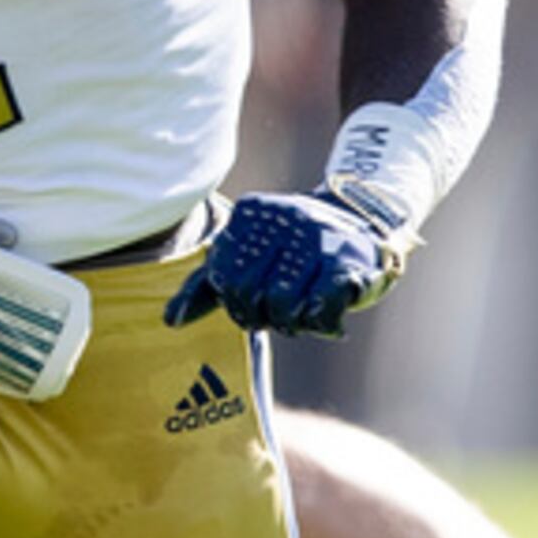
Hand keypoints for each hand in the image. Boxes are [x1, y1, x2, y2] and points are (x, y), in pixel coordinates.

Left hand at [163, 189, 415, 339]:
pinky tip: (326, 315)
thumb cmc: (295, 250)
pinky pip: (321, 309)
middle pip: (250, 294)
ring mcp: (318, 236)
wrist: (366, 226)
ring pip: (283, 305)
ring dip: (293, 323)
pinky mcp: (349, 259)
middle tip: (280, 313)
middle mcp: (284, 218)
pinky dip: (322, 323)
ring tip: (304, 313)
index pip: (223, 278)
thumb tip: (171, 321)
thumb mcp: (248, 258)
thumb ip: (207, 286)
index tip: (257, 301)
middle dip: (264, 316)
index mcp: (251, 214)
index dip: (238, 304)